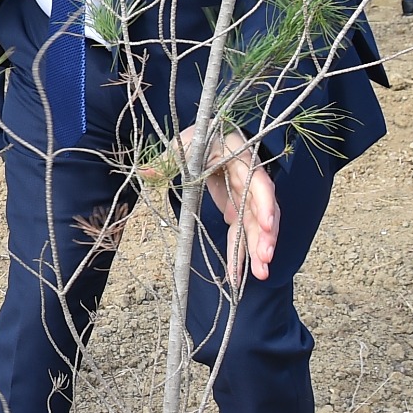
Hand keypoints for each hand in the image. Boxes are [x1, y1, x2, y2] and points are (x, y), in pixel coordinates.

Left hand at [181, 126, 277, 286]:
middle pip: (260, 210)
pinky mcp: (238, 208)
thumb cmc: (200, 138)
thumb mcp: (183, 144)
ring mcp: (245, 196)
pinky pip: (241, 232)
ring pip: (254, 225)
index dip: (264, 203)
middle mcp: (249, 179)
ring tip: (258, 275)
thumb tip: (145, 172)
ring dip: (256, 250)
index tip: (267, 224)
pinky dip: (239, 252)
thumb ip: (167, 159)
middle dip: (263, 235)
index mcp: (239, 158)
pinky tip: (238, 273)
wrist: (209, 137)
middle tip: (263, 260)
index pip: (257, 181)